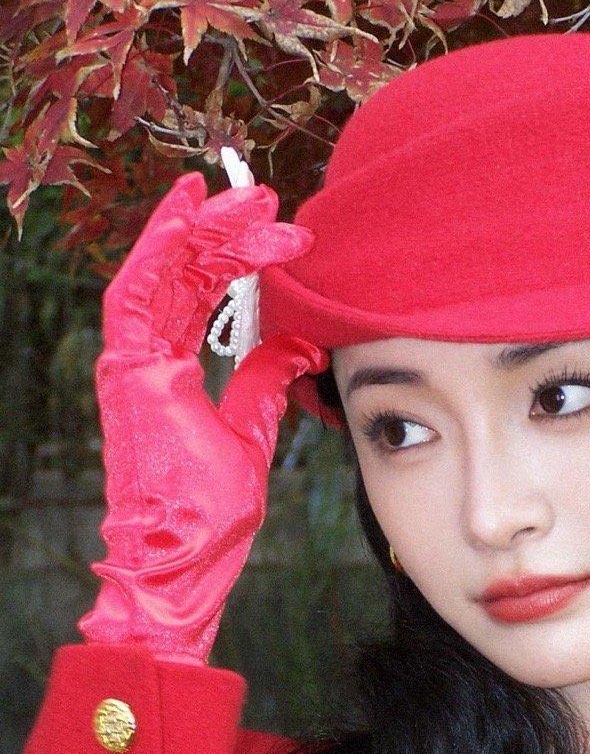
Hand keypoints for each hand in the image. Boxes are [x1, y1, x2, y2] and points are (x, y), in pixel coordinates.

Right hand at [77, 171, 326, 664]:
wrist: (185, 559)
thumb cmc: (211, 512)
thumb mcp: (252, 432)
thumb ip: (264, 383)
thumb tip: (298, 343)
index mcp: (171, 371)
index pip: (200, 295)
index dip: (233, 255)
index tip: (276, 230)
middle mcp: (145, 360)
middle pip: (182, 274)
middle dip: (225, 230)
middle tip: (268, 199)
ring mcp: (131, 365)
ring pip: (162, 273)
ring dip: (202, 230)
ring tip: (239, 194)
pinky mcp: (128, 373)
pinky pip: (138, 294)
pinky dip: (161, 249)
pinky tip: (188, 213)